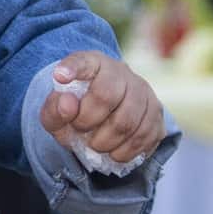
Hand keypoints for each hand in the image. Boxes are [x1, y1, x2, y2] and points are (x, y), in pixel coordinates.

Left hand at [38, 53, 165, 167]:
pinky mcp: (158, 113)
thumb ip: (55, 109)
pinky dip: (126, 152)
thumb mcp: (57, 112)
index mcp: (94, 63)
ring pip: (128, 121)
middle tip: (81, 130)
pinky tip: (115, 152)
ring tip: (97, 145)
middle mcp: (122, 72)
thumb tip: (67, 105)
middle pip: (107, 96)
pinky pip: (145, 136)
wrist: (107, 115)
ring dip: (106, 143)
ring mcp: (144, 91)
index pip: (84, 61)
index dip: (72, 68)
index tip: (60, 76)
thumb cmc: (80, 111)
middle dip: (88, 122)